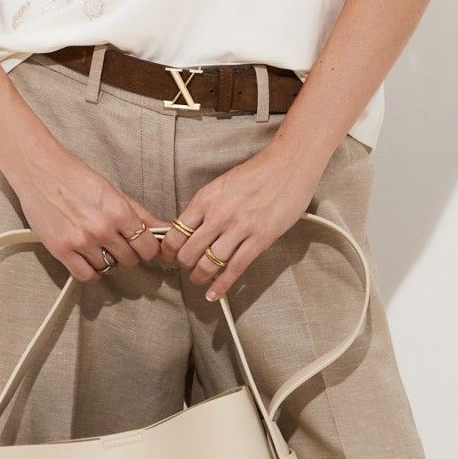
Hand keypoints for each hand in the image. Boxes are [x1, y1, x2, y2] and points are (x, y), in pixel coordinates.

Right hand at [11, 147, 168, 283]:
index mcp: (119, 212)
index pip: (148, 247)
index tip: (142, 246)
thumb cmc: (77, 177)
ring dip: (107, 260)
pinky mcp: (61, 250)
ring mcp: (81, 241)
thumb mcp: (114, 192)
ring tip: (98, 245)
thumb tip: (164, 228)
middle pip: (130, 260)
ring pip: (108, 268)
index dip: (148, 248)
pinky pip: (85, 275)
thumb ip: (140, 213)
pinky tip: (88, 260)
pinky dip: (90, 272)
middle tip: (118, 243)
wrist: (41, 171)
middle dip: (128, 253)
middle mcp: (102, 229)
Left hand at [162, 143, 323, 301]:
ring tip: (199, 279)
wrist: (289, 164)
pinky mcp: (260, 239)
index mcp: (205, 199)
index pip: (175, 233)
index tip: (169, 256)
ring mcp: (239, 228)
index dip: (168, 251)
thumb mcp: (221, 185)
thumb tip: (191, 230)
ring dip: (200, 277)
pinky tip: (214, 294)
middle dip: (183, 266)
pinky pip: (234, 269)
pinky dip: (221, 286)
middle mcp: (218, 215)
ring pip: (208, 265)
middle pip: (187, 253)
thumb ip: (206, 207)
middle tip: (186, 269)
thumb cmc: (257, 173)